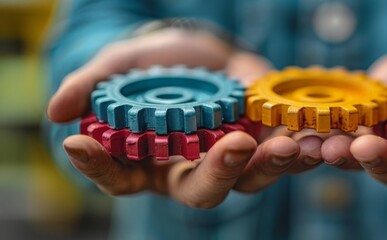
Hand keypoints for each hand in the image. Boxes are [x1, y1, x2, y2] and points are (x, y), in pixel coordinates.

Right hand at [48, 29, 320, 207]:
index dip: (99, 165)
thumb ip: (93, 87)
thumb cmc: (155, 65)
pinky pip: (286, 153)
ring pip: (251, 177)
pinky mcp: (265, 139)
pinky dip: (302, 148)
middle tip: (236, 146)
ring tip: (288, 145)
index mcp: (148, 162)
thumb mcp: (121, 68)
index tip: (82, 144)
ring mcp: (230, 157)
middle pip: (201, 190)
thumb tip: (56, 111)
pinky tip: (315, 138)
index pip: (117, 177)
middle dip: (219, 172)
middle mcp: (190, 169)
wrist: (202, 51)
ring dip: (271, 165)